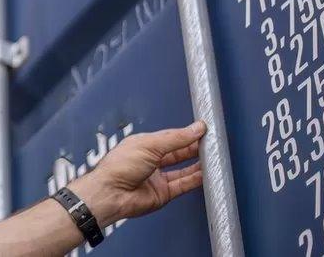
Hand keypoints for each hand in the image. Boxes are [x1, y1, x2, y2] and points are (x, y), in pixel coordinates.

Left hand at [69, 120, 206, 225]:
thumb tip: (194, 129)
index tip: (202, 130)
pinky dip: (195, 179)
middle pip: (178, 152)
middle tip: (211, 143)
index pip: (171, 137)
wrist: (111, 193)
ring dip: (198, 164)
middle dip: (194, 148)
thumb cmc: (118, 167)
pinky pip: (183, 185)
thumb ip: (175, 138)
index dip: (187, 133)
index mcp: (144, 144)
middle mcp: (150, 160)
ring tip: (212, 157)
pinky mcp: (162, 193)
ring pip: (183, 169)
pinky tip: (205, 174)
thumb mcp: (149, 145)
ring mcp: (157, 177)